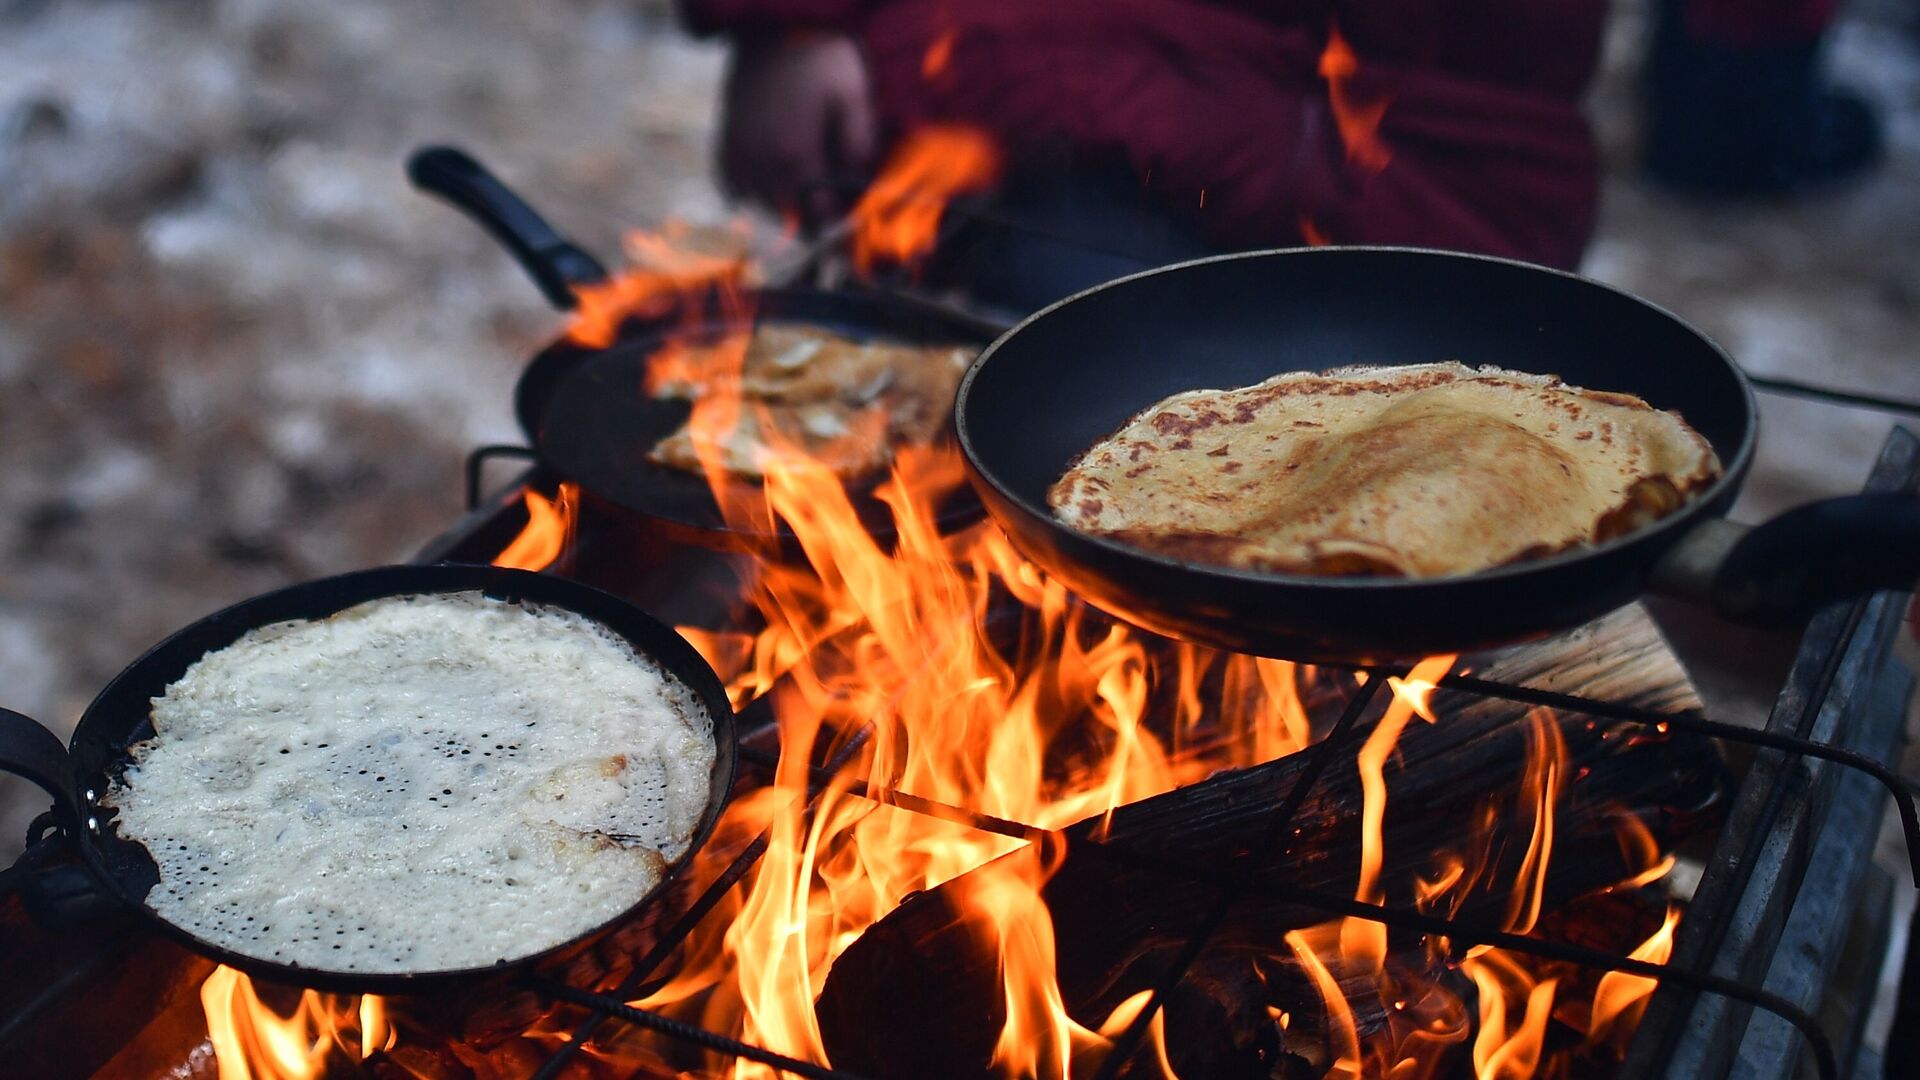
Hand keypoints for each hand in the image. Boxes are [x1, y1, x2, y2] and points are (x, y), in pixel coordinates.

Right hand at [719, 34, 877, 224]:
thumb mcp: (855, 96)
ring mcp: (739, 149)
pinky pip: (729, 182)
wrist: (773, 21)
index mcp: (796, 156)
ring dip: (781, 207)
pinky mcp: (725, 135)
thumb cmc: (821, 56)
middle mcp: (761, 161)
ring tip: (800, 196)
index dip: (836, 220)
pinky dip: (745, 192)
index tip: (847, 213)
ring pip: (758, 203)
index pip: (817, 214)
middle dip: (810, 219)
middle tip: (828, 207)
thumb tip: (857, 183)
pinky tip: (761, 188)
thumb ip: (859, 146)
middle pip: (787, 215)